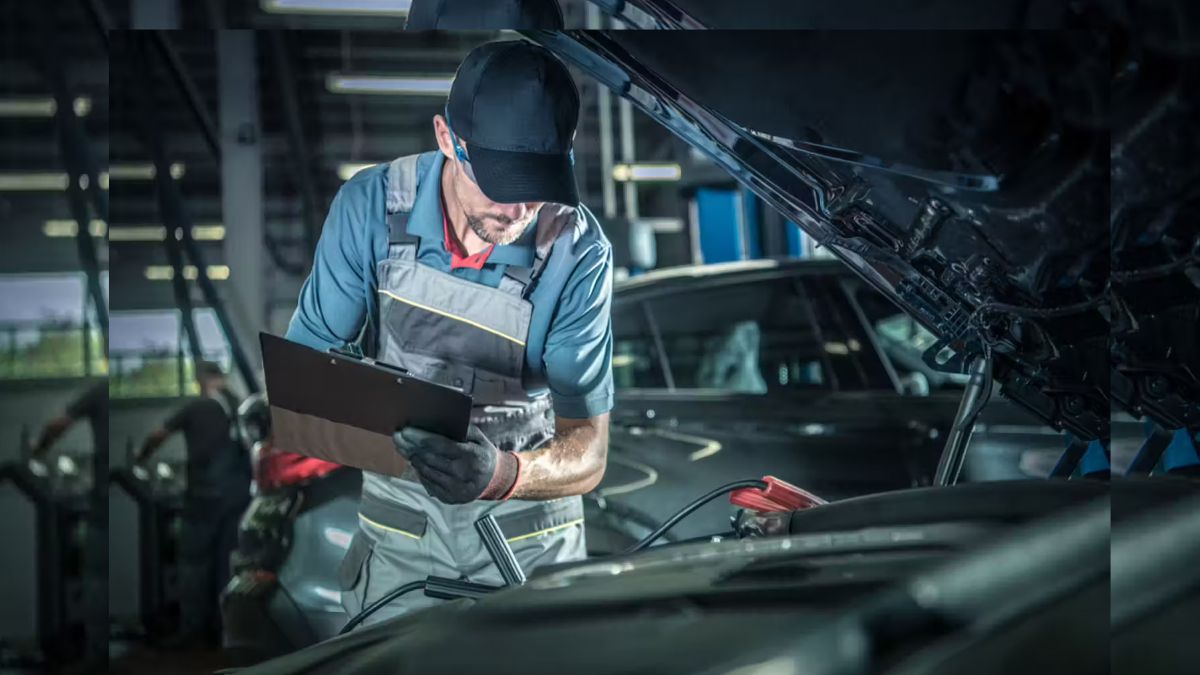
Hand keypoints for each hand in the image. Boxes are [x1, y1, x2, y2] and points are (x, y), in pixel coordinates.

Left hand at [393, 425, 518, 503]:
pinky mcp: (449, 498)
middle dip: (411, 447)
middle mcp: (463, 474)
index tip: (406, 431)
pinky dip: (421, 472)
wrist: (494, 480)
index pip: (441, 446)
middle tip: (398, 438)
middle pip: (430, 459)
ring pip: (426, 472)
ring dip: (414, 460)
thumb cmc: (482, 453)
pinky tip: (417, 463)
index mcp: (472, 456)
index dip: (421, 438)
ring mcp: (455, 489)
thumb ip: (461, 430)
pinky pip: (428, 484)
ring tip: (406, 449)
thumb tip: (438, 423)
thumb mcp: (479, 438)